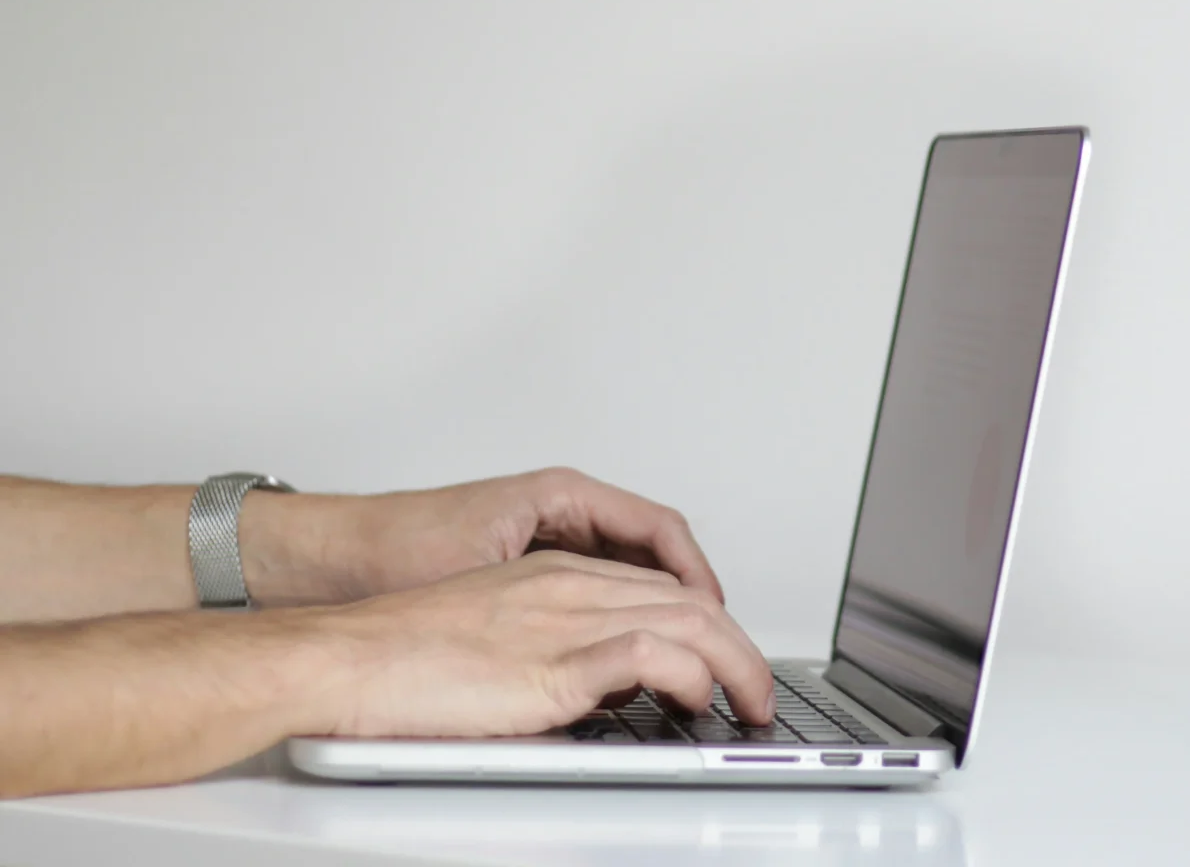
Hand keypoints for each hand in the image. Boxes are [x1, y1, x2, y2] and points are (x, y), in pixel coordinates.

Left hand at [243, 468, 723, 608]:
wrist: (325, 559)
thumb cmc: (391, 549)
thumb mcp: (488, 574)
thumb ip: (557, 599)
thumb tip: (620, 630)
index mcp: (561, 495)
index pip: (658, 528)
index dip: (695, 574)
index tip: (715, 612)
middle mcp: (560, 509)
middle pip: (652, 548)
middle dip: (687, 593)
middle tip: (711, 640)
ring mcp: (545, 535)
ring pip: (627, 569)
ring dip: (655, 605)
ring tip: (679, 648)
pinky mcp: (527, 564)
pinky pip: (595, 585)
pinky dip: (619, 614)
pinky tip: (623, 649)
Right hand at [301, 551, 775, 737]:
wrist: (345, 657)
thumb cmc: (397, 655)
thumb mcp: (493, 639)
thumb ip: (552, 651)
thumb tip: (599, 692)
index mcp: (553, 574)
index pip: (659, 584)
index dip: (706, 621)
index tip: (726, 656)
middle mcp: (569, 585)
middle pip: (688, 598)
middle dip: (740, 644)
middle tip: (758, 688)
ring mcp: (564, 619)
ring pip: (687, 620)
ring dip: (735, 664)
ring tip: (750, 702)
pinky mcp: (553, 662)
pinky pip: (650, 656)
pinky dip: (692, 675)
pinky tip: (700, 699)